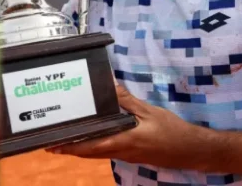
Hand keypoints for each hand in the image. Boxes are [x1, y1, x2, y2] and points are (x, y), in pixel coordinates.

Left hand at [46, 84, 204, 169]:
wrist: (192, 150)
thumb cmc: (172, 131)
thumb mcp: (149, 112)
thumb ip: (127, 100)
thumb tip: (108, 86)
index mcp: (123, 140)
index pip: (90, 146)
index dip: (70, 146)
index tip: (53, 143)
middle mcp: (120, 151)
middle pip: (88, 153)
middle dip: (68, 148)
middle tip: (49, 141)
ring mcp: (124, 155)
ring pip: (95, 154)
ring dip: (78, 149)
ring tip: (61, 141)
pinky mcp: (129, 154)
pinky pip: (104, 152)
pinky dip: (91, 148)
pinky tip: (86, 140)